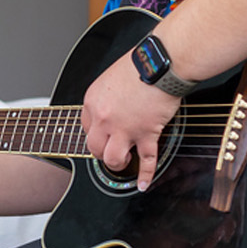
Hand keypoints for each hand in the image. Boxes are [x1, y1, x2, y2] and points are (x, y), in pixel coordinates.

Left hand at [81, 53, 179, 190]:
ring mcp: (123, 128)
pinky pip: (145, 160)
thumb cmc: (141, 64)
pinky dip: (145, 175)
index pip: (85, 126)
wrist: (161, 64)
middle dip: (102, 152)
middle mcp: (103, 118)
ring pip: (112, 158)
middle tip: (111, 151)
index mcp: (92, 102)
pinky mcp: (145, 134)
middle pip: (94, 147)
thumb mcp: (111, 78)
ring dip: (117, 164)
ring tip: (124, 162)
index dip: (95, 133)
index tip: (102, 136)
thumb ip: (108, 96)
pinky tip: (142, 184)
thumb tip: (112, 106)